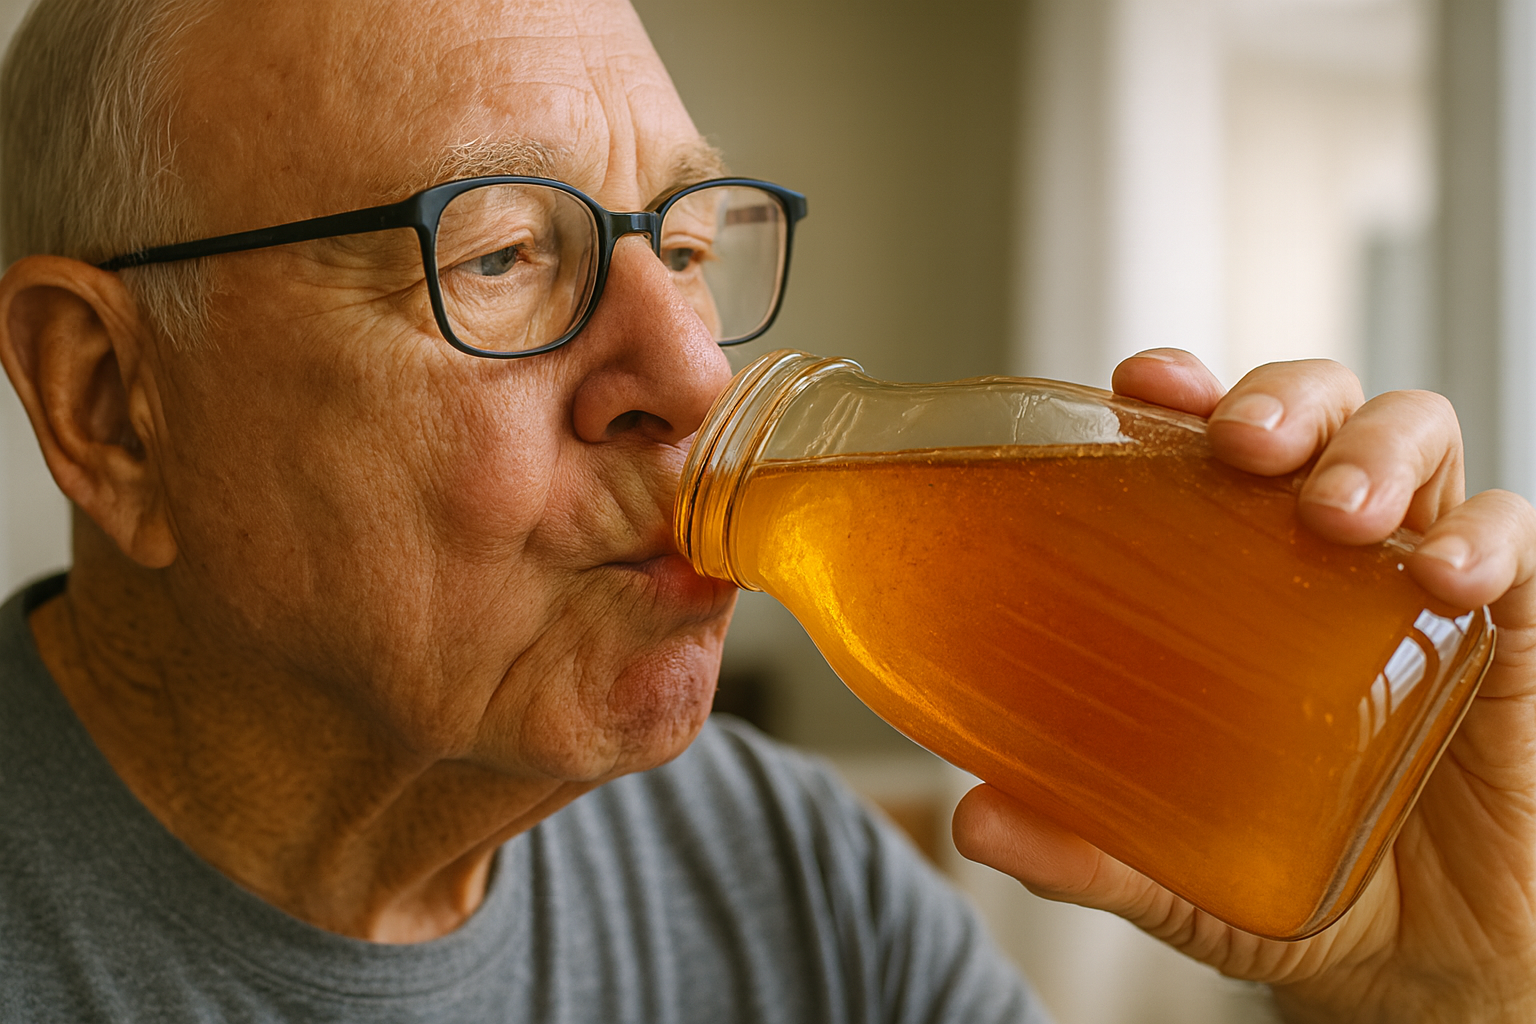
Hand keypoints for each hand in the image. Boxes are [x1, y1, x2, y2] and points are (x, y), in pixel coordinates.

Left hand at [951, 350, 1535, 1022]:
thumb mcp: (1176, 869)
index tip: (1145, 384)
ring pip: (1414, 438)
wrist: (1417, 955)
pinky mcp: (1509, 628)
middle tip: (1243, 443)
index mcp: (1230, 571)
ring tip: (1335, 512)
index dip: (1179, 392)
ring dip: (1373, 450)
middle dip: (1281, 398)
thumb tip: (977, 822)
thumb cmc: (1290, 876)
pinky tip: (1446, 578)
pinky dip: (1486, 538)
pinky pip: (1515, 541)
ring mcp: (1411, 578)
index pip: (1204, 440)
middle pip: (1313, 408)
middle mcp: (1320, 551)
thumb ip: (1089, 848)